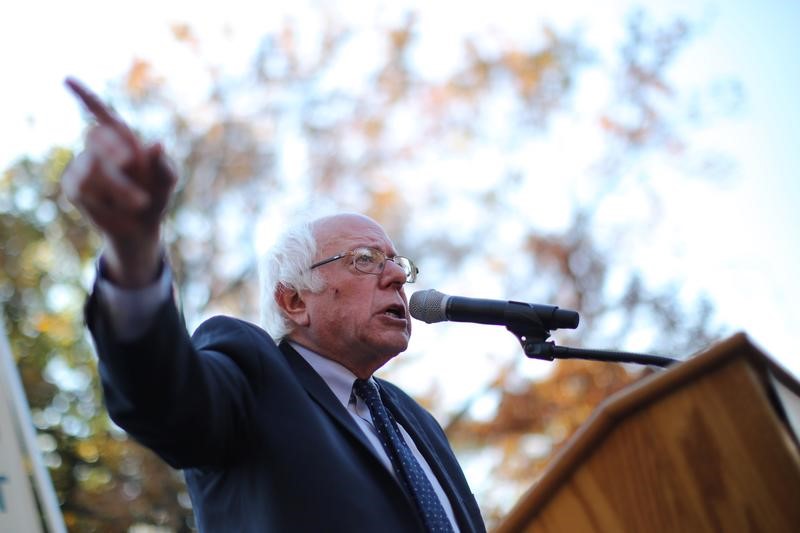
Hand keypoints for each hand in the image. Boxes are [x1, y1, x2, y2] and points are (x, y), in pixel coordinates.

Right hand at [62, 77, 176, 286]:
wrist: (142, 227)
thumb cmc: (157, 196)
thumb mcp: (167, 181)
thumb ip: (164, 165)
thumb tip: (157, 144)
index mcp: (122, 139)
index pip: (101, 113)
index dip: (84, 96)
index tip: (66, 79)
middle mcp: (99, 148)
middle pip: (97, 137)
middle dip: (114, 151)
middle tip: (131, 163)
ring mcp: (84, 166)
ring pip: (93, 168)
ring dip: (120, 187)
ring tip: (139, 202)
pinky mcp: (74, 186)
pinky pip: (84, 187)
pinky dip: (105, 199)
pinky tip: (114, 206)